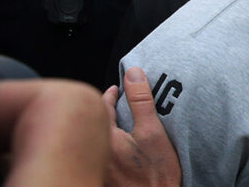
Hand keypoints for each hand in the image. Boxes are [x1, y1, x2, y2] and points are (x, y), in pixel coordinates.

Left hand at [102, 67, 181, 186]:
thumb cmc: (156, 173)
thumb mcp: (153, 132)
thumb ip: (141, 101)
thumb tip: (133, 73)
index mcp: (103, 138)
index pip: (99, 107)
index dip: (109, 95)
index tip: (116, 90)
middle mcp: (93, 153)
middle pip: (92, 123)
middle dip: (103, 112)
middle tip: (115, 105)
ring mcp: (94, 167)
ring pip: (94, 139)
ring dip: (104, 130)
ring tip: (118, 126)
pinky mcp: (99, 178)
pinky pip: (97, 155)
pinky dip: (104, 147)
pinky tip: (119, 150)